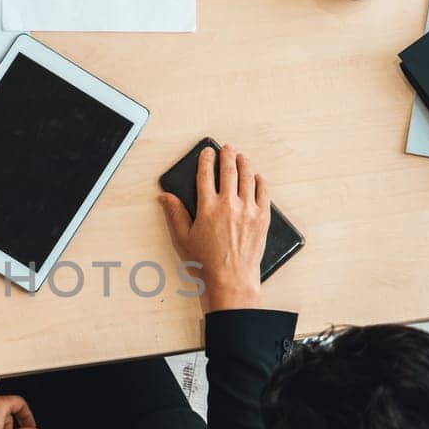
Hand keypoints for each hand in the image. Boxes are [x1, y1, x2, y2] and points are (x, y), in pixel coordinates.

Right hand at [158, 146, 270, 312]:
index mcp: (207, 208)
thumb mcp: (183, 238)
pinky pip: (263, 192)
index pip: (205, 174)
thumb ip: (175, 214)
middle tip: (227, 149)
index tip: (207, 153)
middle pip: (228, 170)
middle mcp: (228, 205)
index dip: (206, 160)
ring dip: (244, 163)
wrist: (232, 279)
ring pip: (247, 177)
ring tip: (241, 157)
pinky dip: (259, 181)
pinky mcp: (262, 218)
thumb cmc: (207, 263)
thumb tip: (165, 197)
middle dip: (227, 155)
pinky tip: (256, 177)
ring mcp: (248, 210)